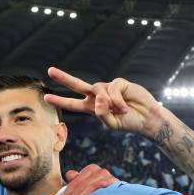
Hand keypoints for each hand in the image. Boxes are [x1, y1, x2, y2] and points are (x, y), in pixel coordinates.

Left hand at [45, 67, 162, 136]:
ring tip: (120, 111)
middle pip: (78, 85)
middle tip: (50, 70)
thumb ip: (101, 113)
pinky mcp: (119, 83)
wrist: (146, 118)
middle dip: (64, 78)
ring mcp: (108, 89)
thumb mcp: (111, 124)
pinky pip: (111, 90)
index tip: (46, 97)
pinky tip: (125, 107)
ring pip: (98, 91)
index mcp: (92, 107)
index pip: (73, 103)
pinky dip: (117, 101)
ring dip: (107, 103)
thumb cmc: (128, 122)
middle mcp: (98, 96)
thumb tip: (97, 98)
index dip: (61, 101)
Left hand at [58, 164, 118, 194]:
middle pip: (80, 184)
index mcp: (91, 169)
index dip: (66, 193)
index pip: (75, 181)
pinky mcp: (112, 182)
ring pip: (87, 187)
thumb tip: (70, 174)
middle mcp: (99, 171)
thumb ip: (77, 182)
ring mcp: (107, 176)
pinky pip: (96, 189)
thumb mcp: (87, 188)